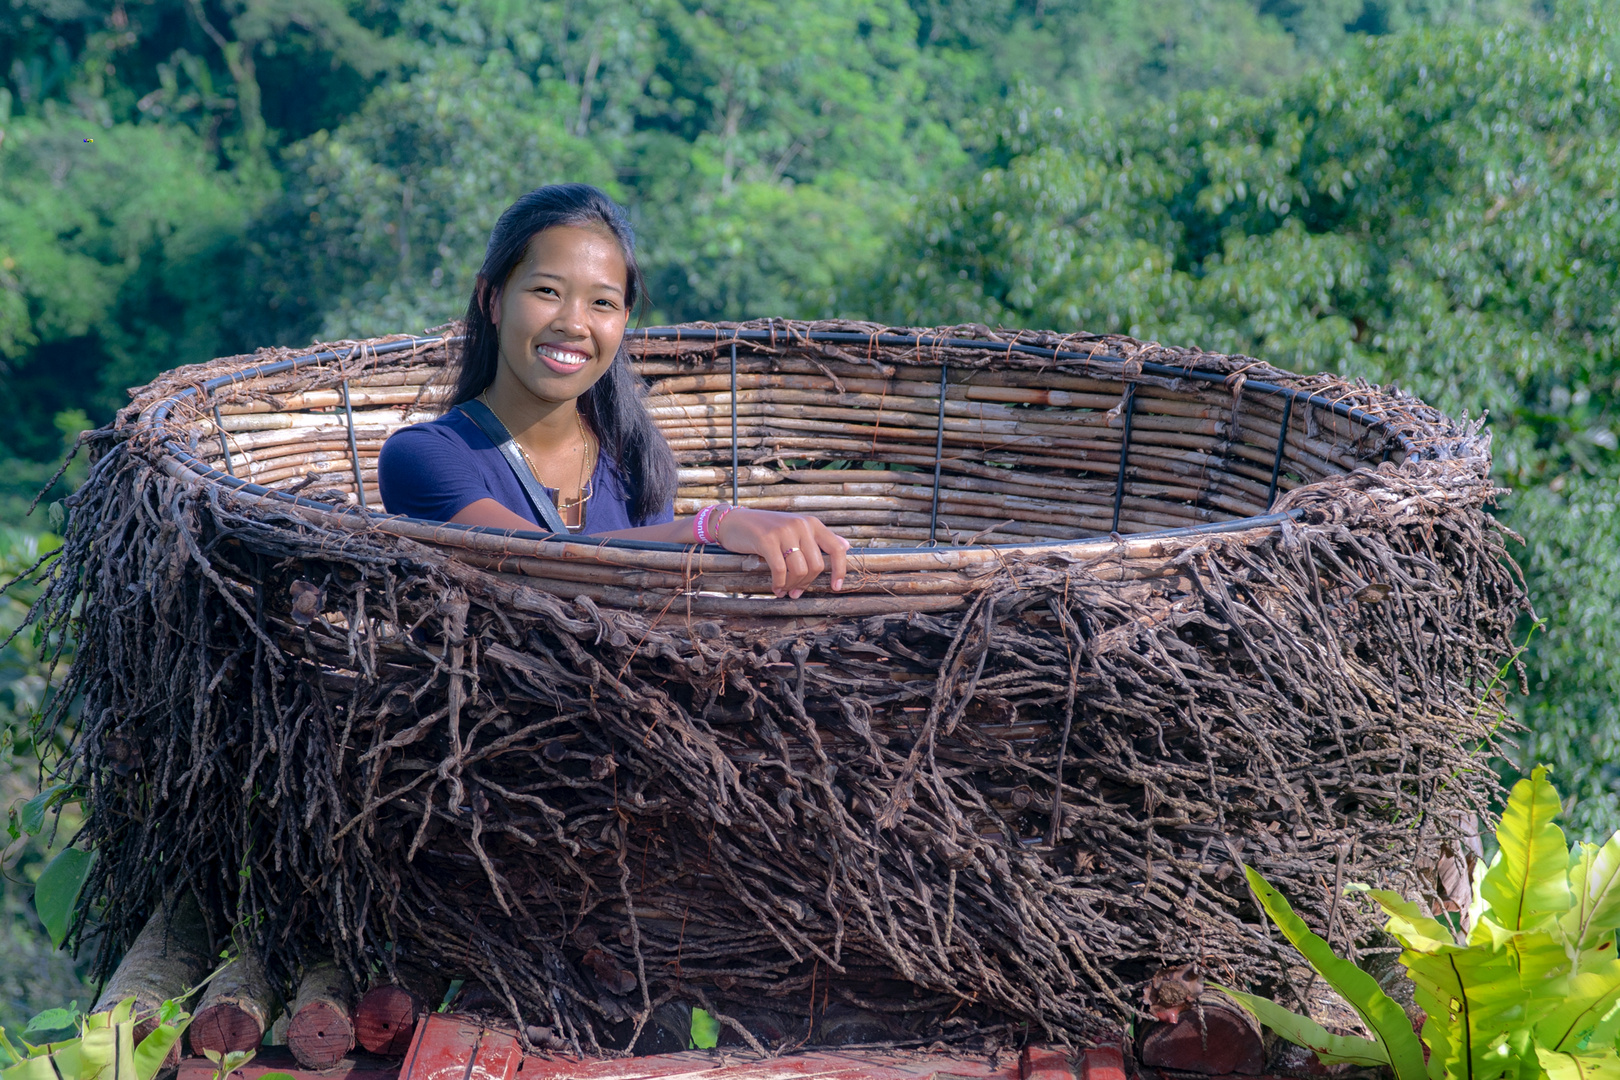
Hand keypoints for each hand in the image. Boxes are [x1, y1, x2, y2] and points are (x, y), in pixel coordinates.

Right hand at [713, 508, 849, 597]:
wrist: (734, 522)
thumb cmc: (766, 530)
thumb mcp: (795, 530)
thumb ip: (818, 538)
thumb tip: (846, 546)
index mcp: (811, 523)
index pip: (836, 548)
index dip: (840, 570)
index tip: (836, 587)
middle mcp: (801, 524)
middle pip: (816, 565)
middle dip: (806, 584)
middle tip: (795, 592)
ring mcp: (784, 531)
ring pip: (800, 570)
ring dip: (792, 586)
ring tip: (784, 590)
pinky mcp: (767, 540)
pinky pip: (780, 570)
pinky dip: (779, 584)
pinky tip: (775, 588)